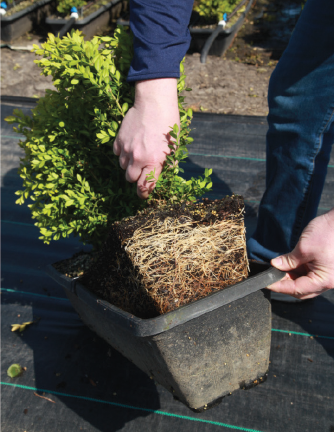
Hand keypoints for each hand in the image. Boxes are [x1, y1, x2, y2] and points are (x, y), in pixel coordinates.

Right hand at [113, 78, 179, 198]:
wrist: (154, 104)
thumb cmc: (168, 125)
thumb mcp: (173, 147)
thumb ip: (166, 164)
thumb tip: (161, 176)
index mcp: (154, 162)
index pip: (145, 187)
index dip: (144, 193)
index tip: (144, 194)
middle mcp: (139, 158)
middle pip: (130, 179)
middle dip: (135, 178)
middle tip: (141, 171)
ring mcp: (127, 149)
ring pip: (123, 167)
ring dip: (129, 165)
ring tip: (137, 155)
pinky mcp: (119, 140)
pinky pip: (116, 154)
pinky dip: (122, 153)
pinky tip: (130, 146)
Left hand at [268, 208, 333, 299]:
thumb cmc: (328, 233)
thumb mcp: (304, 248)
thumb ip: (289, 260)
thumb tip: (276, 266)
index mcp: (324, 280)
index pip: (297, 289)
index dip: (279, 287)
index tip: (266, 282)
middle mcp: (328, 281)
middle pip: (302, 289)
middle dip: (285, 283)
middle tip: (271, 274)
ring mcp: (328, 275)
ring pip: (305, 283)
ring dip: (291, 277)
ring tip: (279, 267)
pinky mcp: (326, 268)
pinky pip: (310, 275)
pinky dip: (298, 271)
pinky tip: (288, 264)